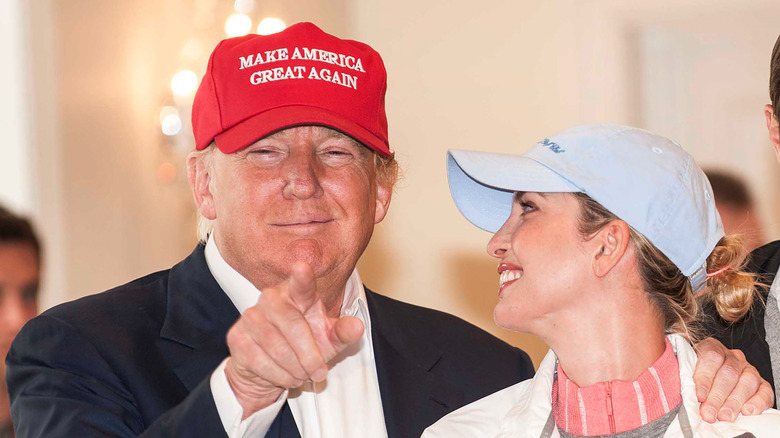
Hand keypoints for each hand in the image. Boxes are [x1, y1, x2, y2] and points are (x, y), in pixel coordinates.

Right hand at [224, 262, 363, 417]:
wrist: (269, 368)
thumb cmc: (304, 346)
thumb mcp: (328, 341)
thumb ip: (342, 333)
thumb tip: (357, 327)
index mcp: (296, 294)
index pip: (301, 284)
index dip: (301, 277)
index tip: (302, 267)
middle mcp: (271, 299)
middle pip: (293, 326)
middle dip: (309, 355)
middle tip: (319, 372)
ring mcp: (251, 317)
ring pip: (278, 348)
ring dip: (295, 368)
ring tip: (302, 373)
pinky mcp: (237, 337)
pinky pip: (262, 362)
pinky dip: (279, 375)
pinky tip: (285, 375)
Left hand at [693, 337, 773, 421]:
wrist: (712, 378)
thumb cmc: (695, 375)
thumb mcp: (686, 371)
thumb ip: (686, 378)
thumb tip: (682, 394)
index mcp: (712, 347)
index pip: (711, 357)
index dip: (705, 378)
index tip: (699, 397)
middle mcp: (732, 356)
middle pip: (728, 373)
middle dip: (717, 396)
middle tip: (709, 413)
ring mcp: (748, 369)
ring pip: (747, 382)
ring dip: (734, 402)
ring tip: (724, 416)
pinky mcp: (762, 384)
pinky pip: (764, 391)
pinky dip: (757, 402)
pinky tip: (746, 412)